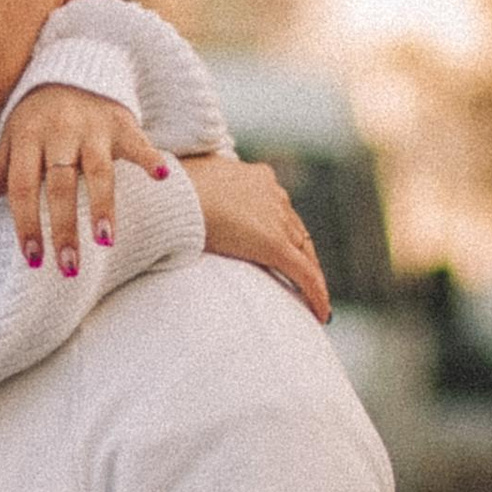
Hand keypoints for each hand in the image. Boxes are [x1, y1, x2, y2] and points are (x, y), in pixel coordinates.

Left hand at [0, 86, 170, 276]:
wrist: (71, 69)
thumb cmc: (36, 122)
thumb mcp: (9, 146)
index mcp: (25, 139)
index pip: (22, 186)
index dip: (26, 223)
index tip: (33, 258)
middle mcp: (58, 132)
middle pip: (60, 184)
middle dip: (63, 227)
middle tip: (68, 268)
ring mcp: (92, 126)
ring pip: (98, 168)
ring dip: (103, 205)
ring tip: (106, 240)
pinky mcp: (121, 122)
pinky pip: (137, 140)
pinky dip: (149, 156)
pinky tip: (161, 175)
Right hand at [182, 157, 330, 324]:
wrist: (172, 198)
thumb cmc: (170, 192)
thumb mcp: (195, 187)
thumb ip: (206, 195)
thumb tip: (192, 206)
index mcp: (258, 178)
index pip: (279, 210)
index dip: (282, 232)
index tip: (281, 248)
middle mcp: (274, 195)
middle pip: (296, 231)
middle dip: (301, 255)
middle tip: (304, 280)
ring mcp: (276, 219)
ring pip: (305, 254)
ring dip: (311, 278)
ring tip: (313, 301)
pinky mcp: (275, 245)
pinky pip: (305, 274)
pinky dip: (317, 294)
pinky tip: (322, 314)